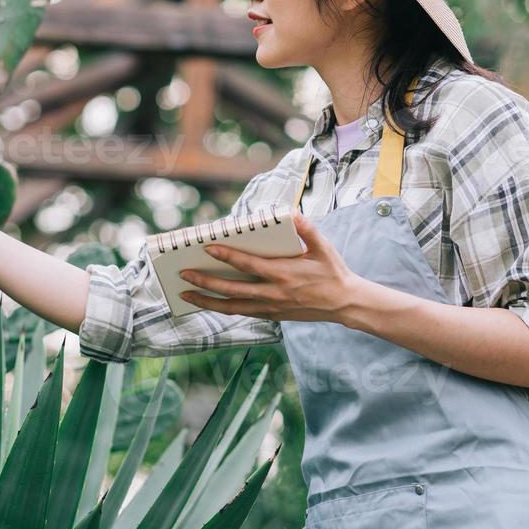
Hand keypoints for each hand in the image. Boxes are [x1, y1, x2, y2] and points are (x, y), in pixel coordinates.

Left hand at [177, 212, 358, 322]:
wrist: (345, 303)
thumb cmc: (333, 272)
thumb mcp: (323, 247)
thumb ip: (306, 229)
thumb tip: (290, 212)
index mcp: (284, 274)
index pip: (248, 265)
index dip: (227, 257)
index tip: (208, 248)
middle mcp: (274, 294)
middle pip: (232, 290)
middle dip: (205, 283)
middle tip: (184, 275)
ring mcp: (271, 308)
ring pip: (232, 307)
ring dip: (207, 301)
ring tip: (186, 295)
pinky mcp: (272, 316)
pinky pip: (242, 313)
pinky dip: (222, 308)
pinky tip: (208, 303)